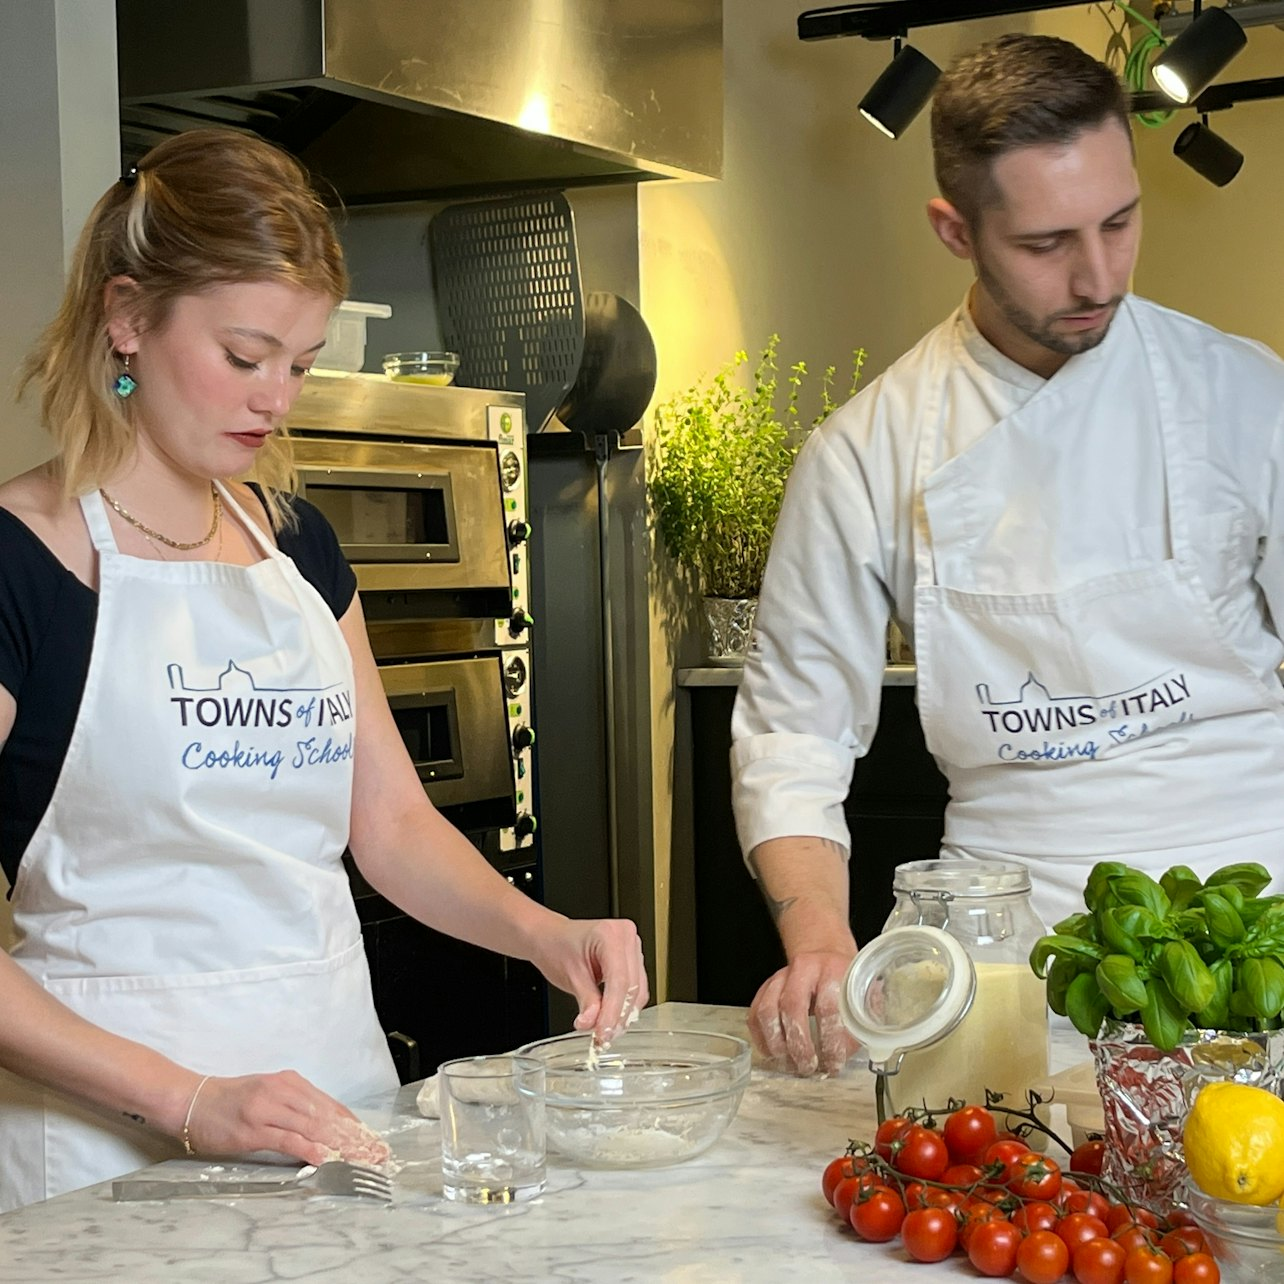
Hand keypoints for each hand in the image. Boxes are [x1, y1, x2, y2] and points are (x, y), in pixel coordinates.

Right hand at [181, 1070, 390, 1166]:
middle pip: (327, 1116)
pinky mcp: (253, 1127)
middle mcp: (284, 1091)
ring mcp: (268, 1107)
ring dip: (338, 1145)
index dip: (353, 1124)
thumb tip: (323, 1128)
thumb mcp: (269, 1095)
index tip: (371, 1140)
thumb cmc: (230, 1101)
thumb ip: (295, 1107)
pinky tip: (325, 1158)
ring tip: (358, 1160)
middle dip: (353, 1137)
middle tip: (373, 1154)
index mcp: (291, 1082)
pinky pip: (288, 1139)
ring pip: (313, 1127)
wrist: (193, 1100)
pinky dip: (310, 1149)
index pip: (331, 1105)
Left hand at [532, 917, 648, 1045]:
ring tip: (605, 1030)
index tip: (603, 1033)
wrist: (551, 938)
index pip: (619, 981)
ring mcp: (632, 947)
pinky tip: (611, 1018)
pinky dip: (624, 1005)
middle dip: (618, 1016)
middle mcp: (626, 937)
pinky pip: (636, 987)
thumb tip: (593, 1024)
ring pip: (637, 989)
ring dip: (623, 1014)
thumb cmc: (557, 946)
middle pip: (632, 986)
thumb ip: (586, 1001)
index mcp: (611, 935)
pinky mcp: (632, 959)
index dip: (613, 1011)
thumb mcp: (570, 975)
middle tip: (603, 1037)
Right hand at [747, 950, 857, 1075]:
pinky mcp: (765, 987)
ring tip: (790, 1064)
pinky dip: (760, 1037)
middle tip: (808, 1067)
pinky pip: (754, 1013)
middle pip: (792, 1007)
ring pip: (767, 1010)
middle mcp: (803, 969)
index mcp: (833, 969)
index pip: (828, 1006)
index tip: (834, 1062)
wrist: (823, 954)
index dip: (830, 1040)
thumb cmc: (845, 981)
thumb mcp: (863, 992)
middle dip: (799, 1045)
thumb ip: (867, 1016)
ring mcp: (780, 977)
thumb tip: (874, 1047)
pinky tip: (773, 1054)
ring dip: (777, 1043)